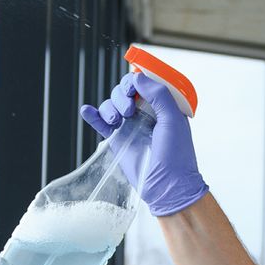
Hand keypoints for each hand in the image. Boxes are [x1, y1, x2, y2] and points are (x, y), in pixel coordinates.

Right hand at [79, 72, 207, 215]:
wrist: (167, 187)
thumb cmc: (176, 156)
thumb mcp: (173, 120)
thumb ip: (158, 94)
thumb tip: (138, 77)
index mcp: (162, 106)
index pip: (144, 83)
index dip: (136, 81)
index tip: (134, 88)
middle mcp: (145, 113)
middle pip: (123, 91)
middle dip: (121, 95)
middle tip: (129, 110)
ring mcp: (130, 126)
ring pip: (111, 105)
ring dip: (109, 108)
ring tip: (117, 121)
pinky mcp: (117, 139)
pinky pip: (100, 123)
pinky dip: (92, 115)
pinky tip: (87, 111)